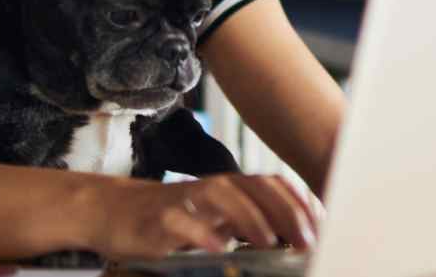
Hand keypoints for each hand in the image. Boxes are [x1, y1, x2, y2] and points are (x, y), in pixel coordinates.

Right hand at [87, 174, 319, 260]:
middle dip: (285, 212)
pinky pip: (182, 223)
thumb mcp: (217, 218)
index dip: (300, 203)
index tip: (321, 227)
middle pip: (255, 188)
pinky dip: (202, 234)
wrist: (114, 211)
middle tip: (304, 240)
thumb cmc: (173, 217)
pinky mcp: (158, 219)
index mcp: (231, 187)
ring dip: (249, 217)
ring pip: (222, 196)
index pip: (273, 186)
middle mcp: (212, 187)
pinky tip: (218, 249)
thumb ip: (250, 222)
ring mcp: (184, 199)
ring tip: (268, 241)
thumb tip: (294, 235)